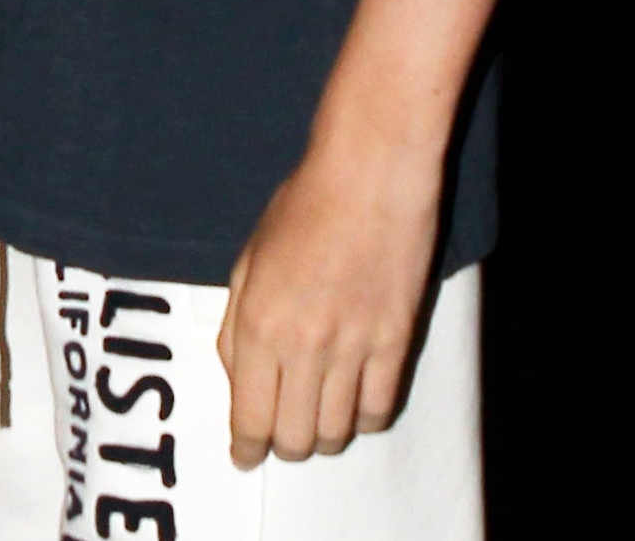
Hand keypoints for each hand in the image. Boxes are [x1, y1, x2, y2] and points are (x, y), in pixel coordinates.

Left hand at [215, 135, 439, 467]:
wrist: (369, 178)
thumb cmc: (302, 208)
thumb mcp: (249, 260)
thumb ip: (238, 325)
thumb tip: (239, 379)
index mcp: (259, 325)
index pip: (251, 418)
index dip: (246, 448)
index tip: (246, 457)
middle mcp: (304, 347)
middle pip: (294, 438)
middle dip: (283, 444)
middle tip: (281, 434)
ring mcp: (354, 349)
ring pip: (336, 432)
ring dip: (322, 434)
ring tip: (316, 417)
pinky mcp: (396, 344)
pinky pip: (379, 410)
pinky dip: (364, 417)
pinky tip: (354, 403)